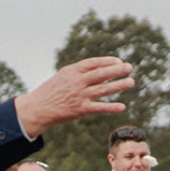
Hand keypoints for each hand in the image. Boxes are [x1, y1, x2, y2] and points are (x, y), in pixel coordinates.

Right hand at [14, 57, 134, 138]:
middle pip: (100, 74)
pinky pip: (99, 108)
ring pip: (103, 89)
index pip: (92, 63)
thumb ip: (81, 75)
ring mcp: (79, 95)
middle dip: (116, 70)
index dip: (107, 61)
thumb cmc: (52, 92)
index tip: (118, 60)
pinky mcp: (80, 109)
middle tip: (129, 67)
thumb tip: (102, 72)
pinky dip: (111, 107)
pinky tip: (122, 106)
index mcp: (71, 71)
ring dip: (119, 85)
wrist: (38, 108)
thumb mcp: (63, 78)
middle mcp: (76, 82)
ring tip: (131, 81)